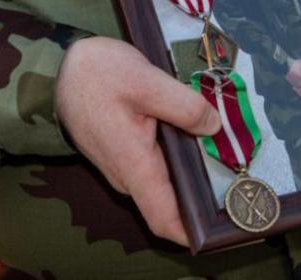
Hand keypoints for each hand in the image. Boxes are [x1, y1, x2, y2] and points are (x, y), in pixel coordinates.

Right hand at [56, 37, 220, 246]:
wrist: (62, 68)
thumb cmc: (99, 74)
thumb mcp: (146, 79)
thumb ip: (184, 105)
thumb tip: (213, 127)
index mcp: (134, 164)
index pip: (164, 220)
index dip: (194, 231)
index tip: (225, 225)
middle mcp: (128, 176)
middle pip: (170, 201)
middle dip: (202, 191)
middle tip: (237, 167)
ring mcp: (124, 168)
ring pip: (164, 182)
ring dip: (189, 170)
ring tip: (218, 144)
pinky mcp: (123, 156)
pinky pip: (154, 168)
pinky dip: (175, 157)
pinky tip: (190, 133)